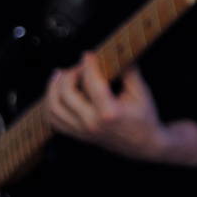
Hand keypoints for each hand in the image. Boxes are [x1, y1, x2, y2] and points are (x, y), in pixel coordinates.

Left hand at [44, 53, 196, 165]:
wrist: (145, 145)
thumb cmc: (145, 119)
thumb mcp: (141, 93)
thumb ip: (129, 71)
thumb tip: (118, 52)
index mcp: (109, 113)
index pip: (92, 83)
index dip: (88, 65)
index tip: (88, 54)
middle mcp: (92, 123)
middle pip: (66, 94)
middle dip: (69, 74)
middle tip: (78, 66)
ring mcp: (83, 131)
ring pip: (54, 107)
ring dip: (53, 88)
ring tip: (60, 75)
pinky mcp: (78, 135)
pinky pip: (54, 120)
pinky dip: (51, 104)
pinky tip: (56, 93)